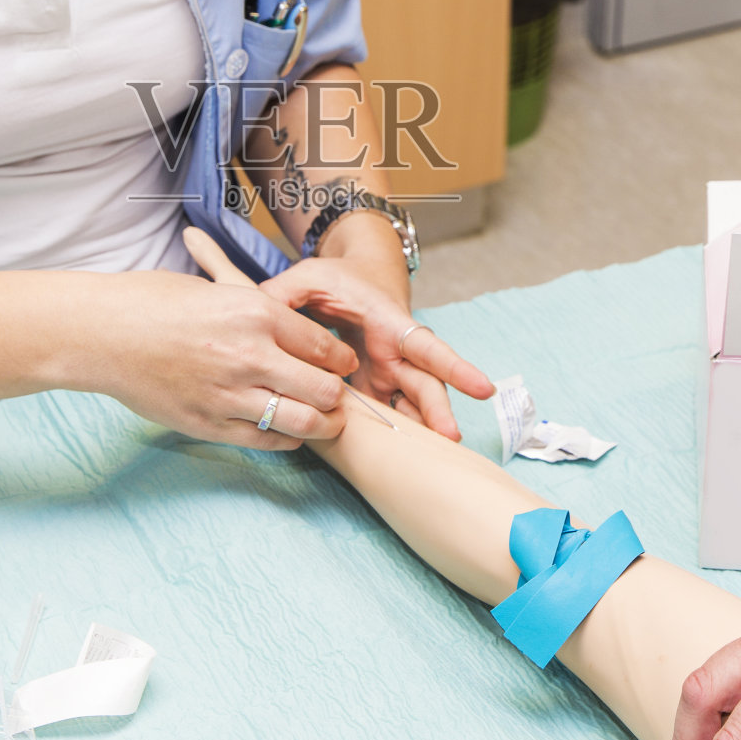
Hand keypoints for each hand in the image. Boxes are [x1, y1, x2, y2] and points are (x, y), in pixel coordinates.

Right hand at [76, 270, 357, 449]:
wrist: (102, 333)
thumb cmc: (155, 303)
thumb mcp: (217, 290)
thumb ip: (259, 311)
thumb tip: (295, 329)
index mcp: (256, 313)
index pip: (324, 346)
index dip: (341, 359)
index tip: (343, 365)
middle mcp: (249, 355)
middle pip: (324, 388)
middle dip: (339, 397)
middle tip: (341, 398)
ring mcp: (229, 394)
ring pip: (302, 422)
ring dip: (323, 425)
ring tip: (327, 422)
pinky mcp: (208, 424)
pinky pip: (265, 441)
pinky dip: (286, 440)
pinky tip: (288, 432)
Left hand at [255, 254, 494, 439]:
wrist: (359, 278)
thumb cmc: (337, 278)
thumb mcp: (308, 276)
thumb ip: (285, 292)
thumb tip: (259, 304)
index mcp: (388, 322)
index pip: (425, 344)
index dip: (453, 366)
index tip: (481, 387)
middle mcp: (395, 351)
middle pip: (424, 383)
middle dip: (439, 410)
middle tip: (451, 439)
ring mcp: (388, 372)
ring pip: (410, 405)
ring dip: (420, 430)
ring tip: (430, 462)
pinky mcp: (377, 386)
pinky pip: (388, 412)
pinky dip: (394, 434)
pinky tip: (396, 462)